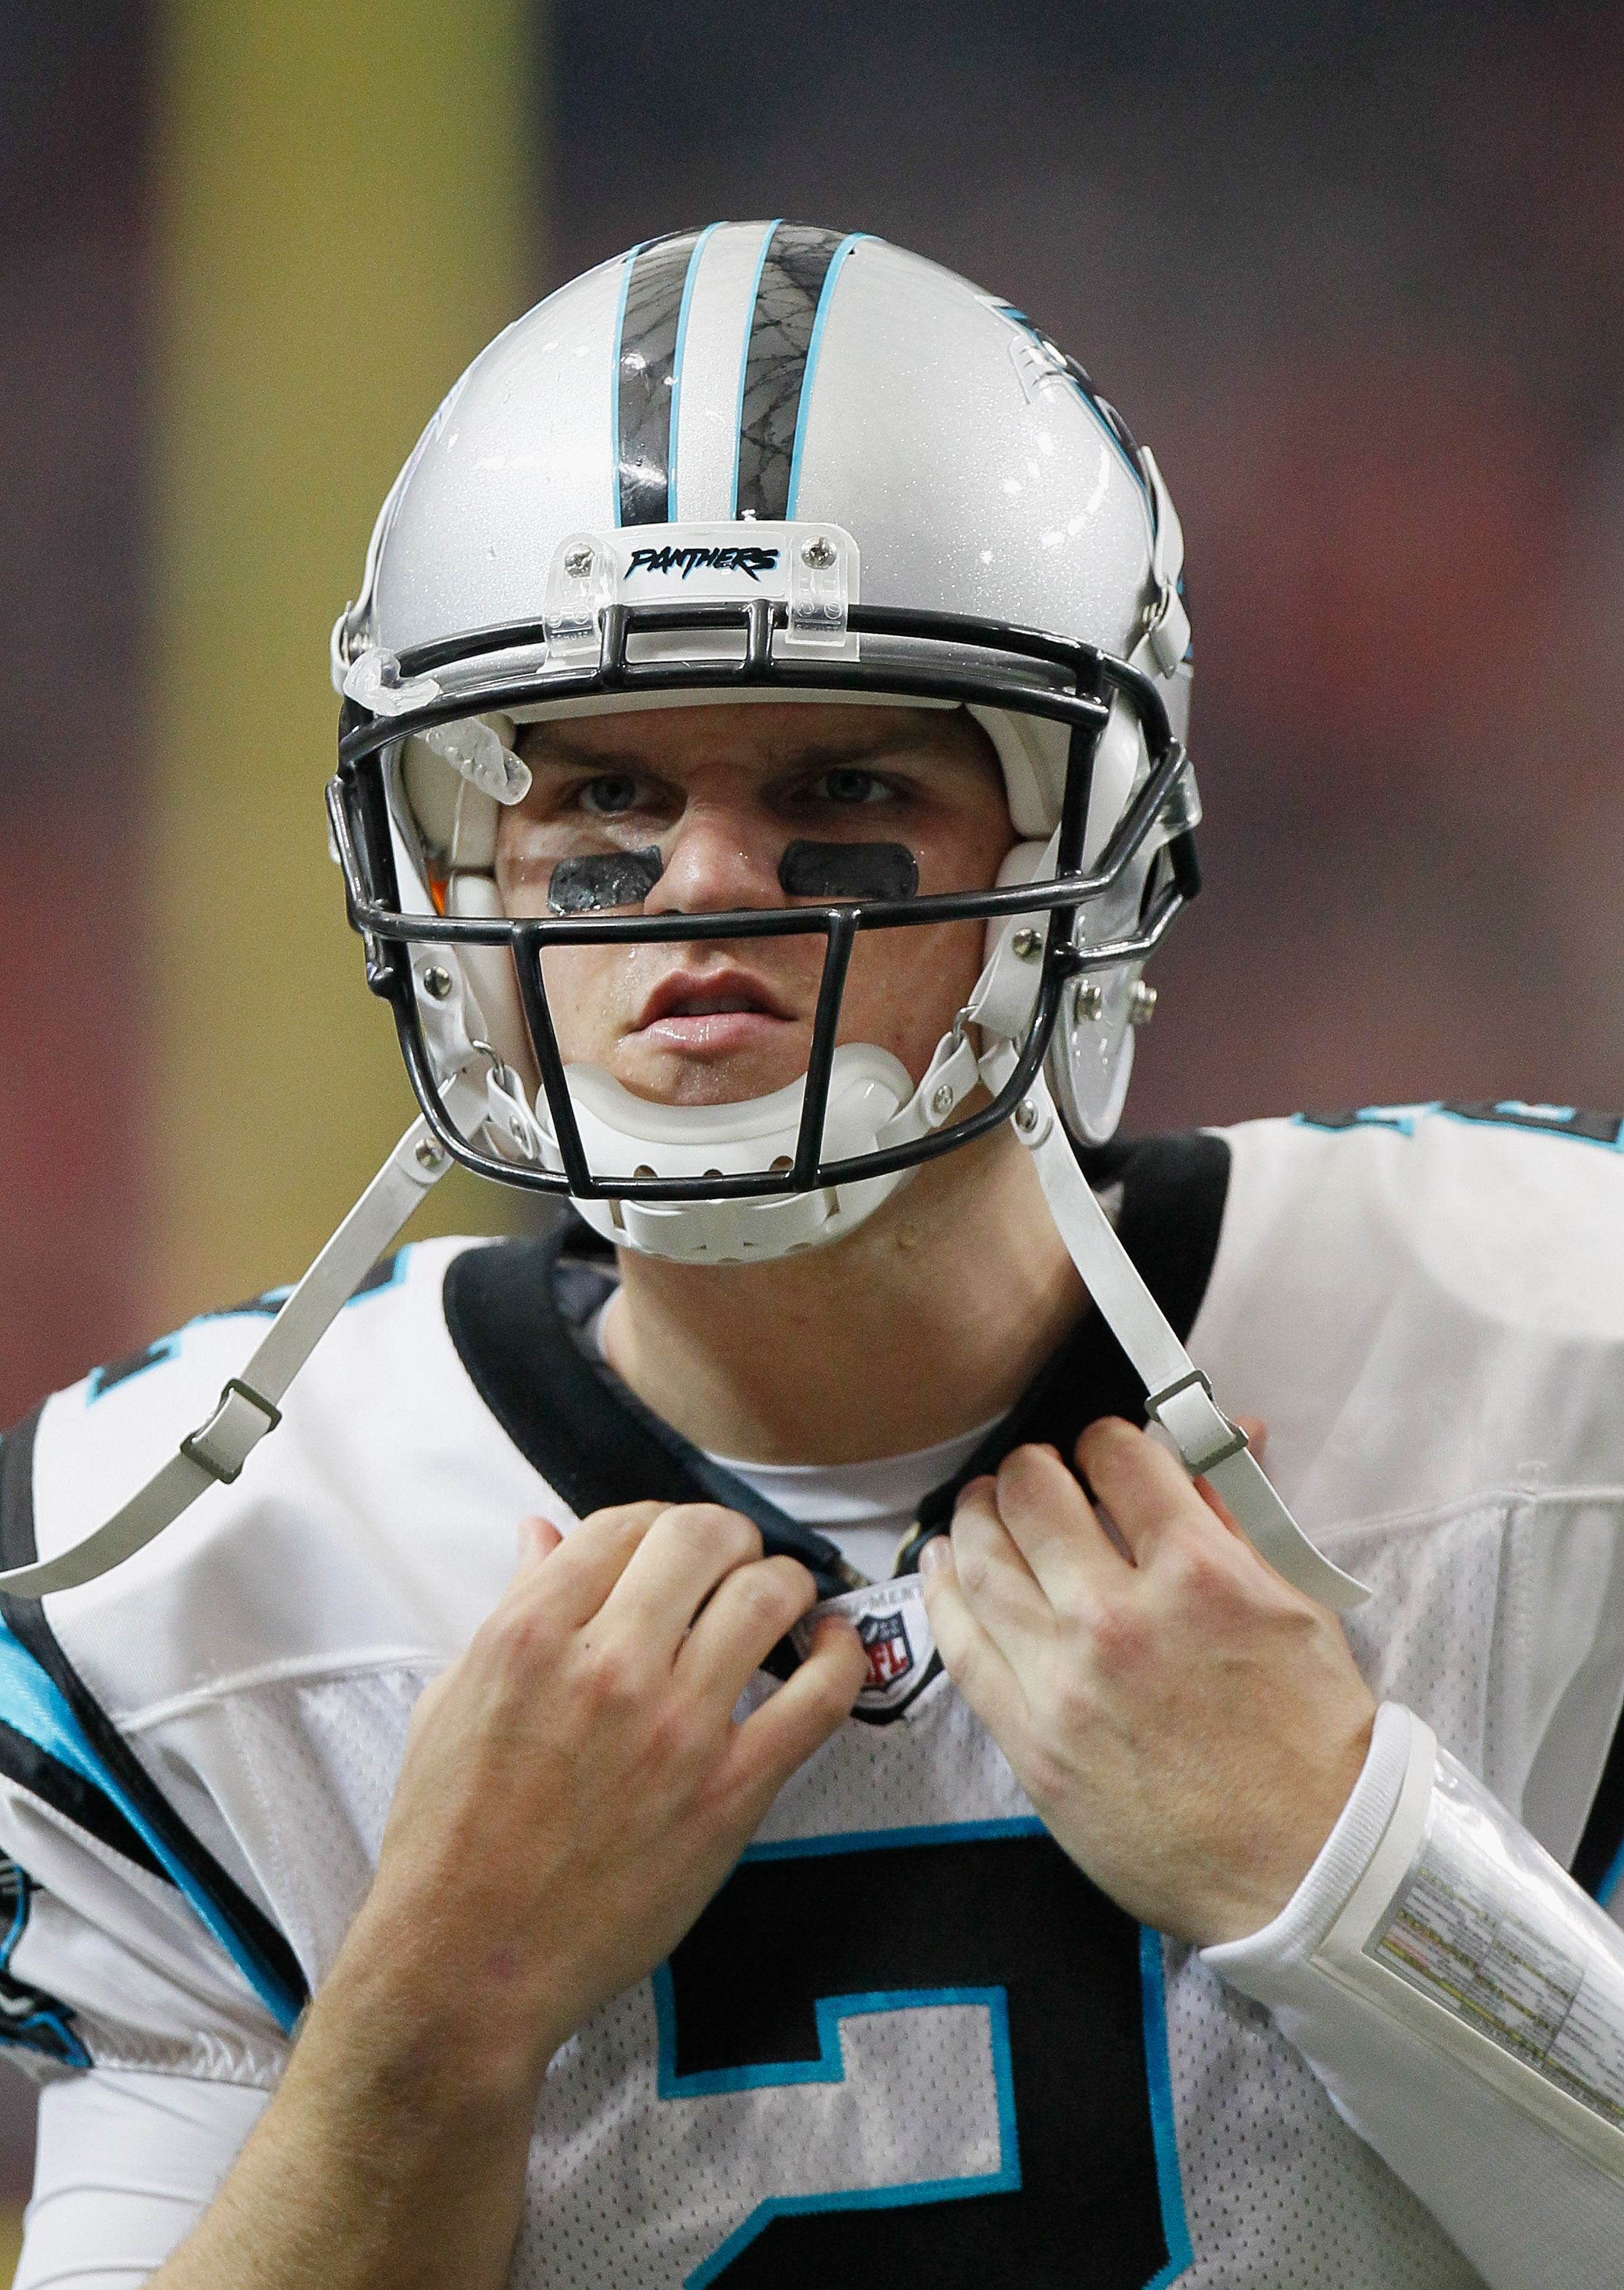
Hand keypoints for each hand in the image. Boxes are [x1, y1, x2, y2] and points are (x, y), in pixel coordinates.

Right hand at [343, 1500, 866, 2084]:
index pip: (623, 1524)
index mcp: (530, 1635)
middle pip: (705, 1539)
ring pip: (769, 1596)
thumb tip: (542, 1535)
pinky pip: (821, 1696)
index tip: (665, 1551)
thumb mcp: (451, 1701)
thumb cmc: (447, 1839)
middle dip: (725, 1540)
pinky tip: (833, 1643)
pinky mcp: (730, 1793)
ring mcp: (676, 1729)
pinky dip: (843, 1654)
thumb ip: (510, 1607)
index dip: (653, 1525)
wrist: (465, 1964)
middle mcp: (608, 1666)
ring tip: (778, 1603)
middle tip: (726, 1567)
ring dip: (782, 1584)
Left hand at [918, 1419, 1374, 1943]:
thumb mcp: (1297, 1609)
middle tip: (1034, 1472)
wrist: (1308, 1869)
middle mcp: (1120, 1619)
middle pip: (1034, 1497)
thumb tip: (1229, 1437)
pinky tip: (945, 1565)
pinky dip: (944, 1592)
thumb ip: (1243, 1520)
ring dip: (976, 1516)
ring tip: (983, 1505)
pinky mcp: (1030, 1743)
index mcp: (1200, 1574)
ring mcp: (1065, 1683)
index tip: (1100, 1451)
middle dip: (1030, 1468)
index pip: (1120, 1458)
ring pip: (982, 1562)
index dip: (1104, 1440)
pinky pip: (961, 1647)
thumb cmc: (1313, 1741)